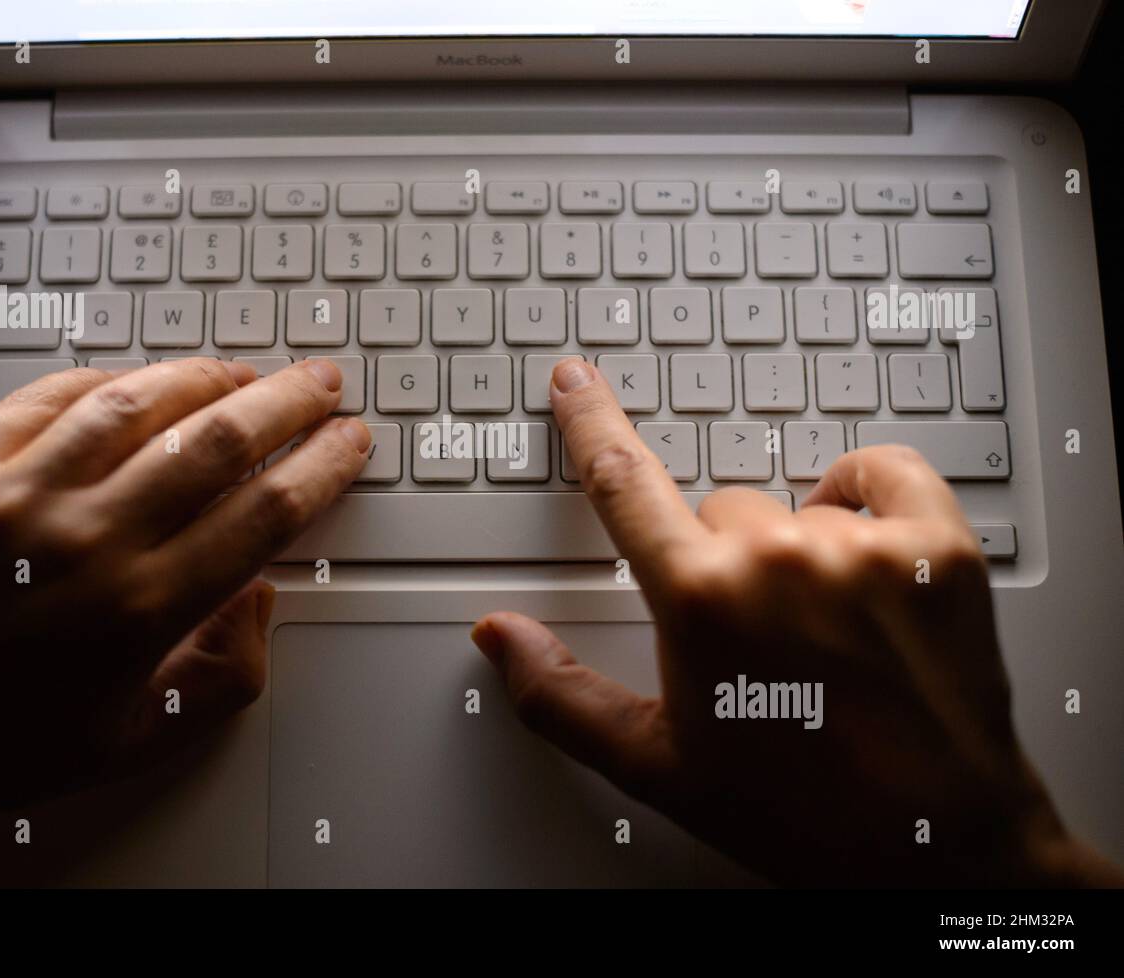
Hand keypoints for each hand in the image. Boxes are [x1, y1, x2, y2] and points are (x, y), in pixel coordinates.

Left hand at [0, 358, 368, 850]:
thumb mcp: (132, 740)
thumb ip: (222, 678)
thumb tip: (260, 601)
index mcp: (141, 611)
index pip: (264, 513)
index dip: (322, 467)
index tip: (347, 444)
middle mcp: (86, 542)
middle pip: (219, 442)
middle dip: (288, 403)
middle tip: (319, 384)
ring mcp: (17, 494)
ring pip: (140, 403)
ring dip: (206, 377)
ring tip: (241, 372)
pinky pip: (51, 396)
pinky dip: (109, 380)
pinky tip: (140, 380)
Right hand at [473, 359, 1120, 886]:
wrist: (937, 843)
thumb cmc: (801, 813)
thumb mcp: (658, 765)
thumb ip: (561, 695)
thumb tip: (501, 638)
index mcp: (701, 600)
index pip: (622, 481)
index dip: (591, 422)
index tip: (578, 382)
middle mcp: (779, 557)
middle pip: (717, 513)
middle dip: (722, 566)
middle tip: (757, 645)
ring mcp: (865, 547)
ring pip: (796, 506)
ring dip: (797, 552)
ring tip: (824, 636)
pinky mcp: (939, 546)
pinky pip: (885, 472)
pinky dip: (868, 497)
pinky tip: (864, 553)